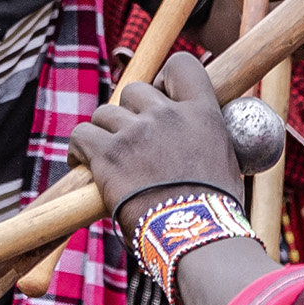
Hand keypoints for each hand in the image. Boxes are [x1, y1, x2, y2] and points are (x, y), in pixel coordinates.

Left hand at [71, 50, 247, 215]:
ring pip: (104, 114)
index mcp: (202, 112)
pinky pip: (80, 135)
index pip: (180, 66)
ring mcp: (136, 132)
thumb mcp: (224, 160)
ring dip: (104, 134)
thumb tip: (201, 138)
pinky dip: (79, 149)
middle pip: (134, 91)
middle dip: (130, 112)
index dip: (164, 79)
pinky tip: (83, 163)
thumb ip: (207, 137)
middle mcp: (168, 114)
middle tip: (131, 141)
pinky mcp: (108, 154)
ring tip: (107, 159)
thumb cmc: (213, 211)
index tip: (161, 98)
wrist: (196, 238)